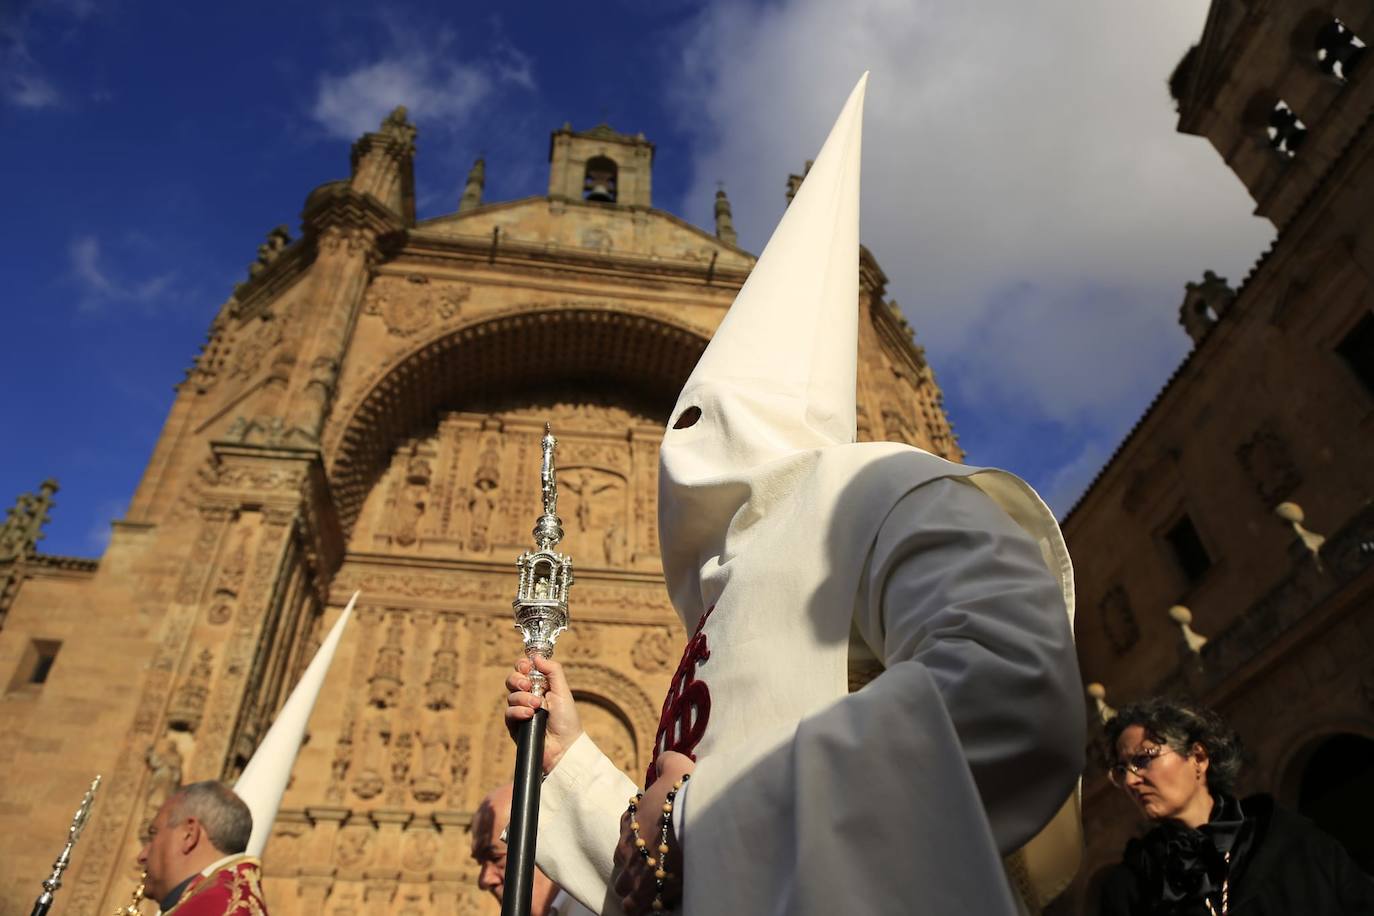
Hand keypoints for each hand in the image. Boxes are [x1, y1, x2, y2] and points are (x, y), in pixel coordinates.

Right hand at [505, 655, 582, 774]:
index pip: (524, 669)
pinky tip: (529, 715)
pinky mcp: (515, 726)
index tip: (527, 667)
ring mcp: (521, 711)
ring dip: (522, 698)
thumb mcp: (563, 691)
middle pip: (512, 680)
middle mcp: (528, 696)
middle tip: (528, 685)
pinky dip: (518, 711)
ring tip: (536, 706)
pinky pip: (508, 713)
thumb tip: (536, 657)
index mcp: (541, 686)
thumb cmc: (567, 720)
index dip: (522, 666)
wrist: (564, 747)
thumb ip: (552, 671)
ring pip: (510, 696)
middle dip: (518, 679)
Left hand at [612, 752, 695, 915]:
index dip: (634, 834)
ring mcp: (638, 872)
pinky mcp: (653, 890)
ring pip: (626, 891)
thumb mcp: (676, 767)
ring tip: (643, 898)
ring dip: (633, 894)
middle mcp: (629, 848)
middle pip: (621, 864)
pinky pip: (643, 906)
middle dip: (631, 869)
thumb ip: (667, 762)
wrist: (694, 819)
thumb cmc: (684, 792)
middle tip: (645, 870)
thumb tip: (664, 760)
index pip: (624, 830)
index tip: (645, 837)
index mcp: (631, 821)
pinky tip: (655, 906)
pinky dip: (648, 906)